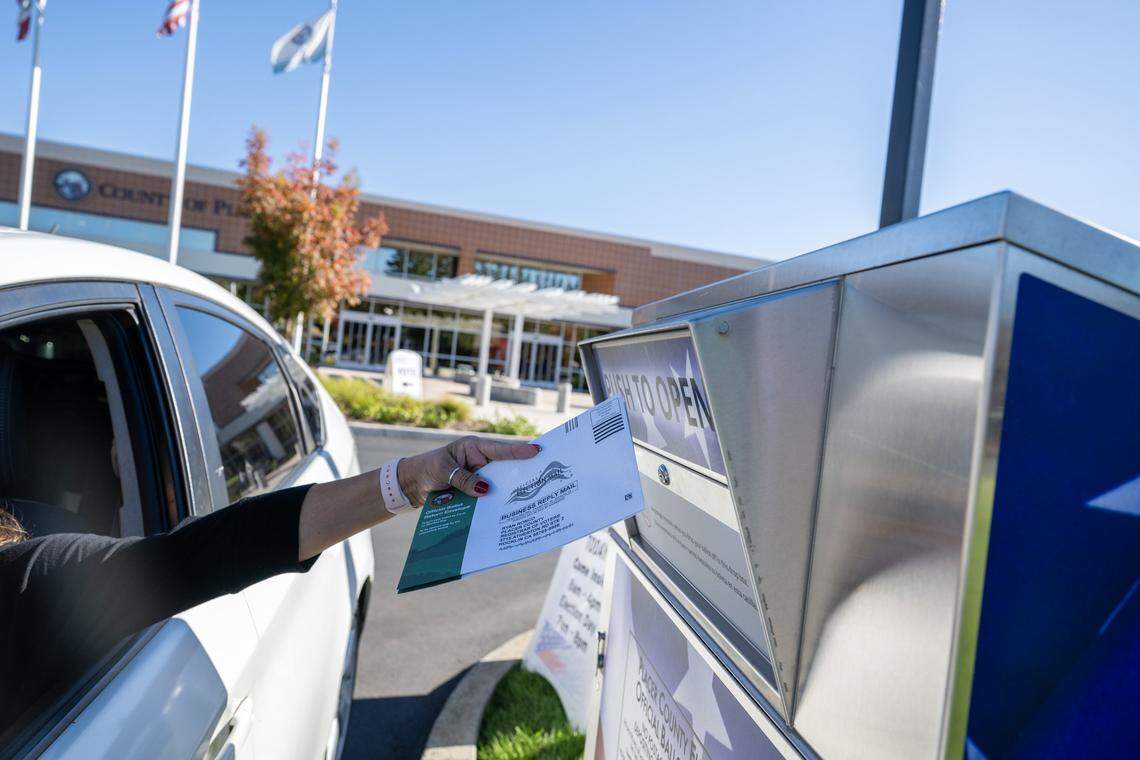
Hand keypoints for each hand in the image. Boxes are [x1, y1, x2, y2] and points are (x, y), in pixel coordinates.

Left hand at [397, 436, 540, 505]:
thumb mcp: (444, 472)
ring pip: (497, 483)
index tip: (536, 451)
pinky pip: (487, 495)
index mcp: (473, 448)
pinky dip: (494, 501)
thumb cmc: (427, 469)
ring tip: (527, 498)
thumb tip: (486, 490)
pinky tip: (505, 510)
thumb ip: (464, 480)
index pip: (499, 450)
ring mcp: (478, 475)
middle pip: (504, 467)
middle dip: (519, 473)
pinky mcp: (474, 489)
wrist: (413, 483)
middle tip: (540, 479)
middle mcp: (479, 460)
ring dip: (506, 491)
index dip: (518, 451)